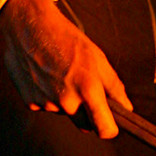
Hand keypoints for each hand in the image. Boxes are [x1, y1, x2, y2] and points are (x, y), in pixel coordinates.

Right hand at [0, 0, 131, 138]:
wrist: (30, 26)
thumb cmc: (66, 38)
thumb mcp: (97, 57)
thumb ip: (113, 86)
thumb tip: (125, 108)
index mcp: (88, 89)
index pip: (104, 129)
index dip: (109, 128)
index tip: (111, 122)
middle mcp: (67, 101)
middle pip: (84, 123)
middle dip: (87, 110)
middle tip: (82, 83)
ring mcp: (47, 104)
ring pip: (64, 112)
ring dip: (66, 99)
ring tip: (61, 71)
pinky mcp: (30, 102)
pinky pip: (47, 106)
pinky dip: (49, 95)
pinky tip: (46, 74)